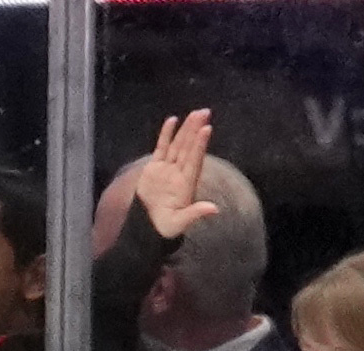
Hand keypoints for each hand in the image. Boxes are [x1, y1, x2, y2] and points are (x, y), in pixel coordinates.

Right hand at [132, 109, 220, 240]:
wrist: (148, 226)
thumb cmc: (166, 226)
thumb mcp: (179, 223)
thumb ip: (195, 214)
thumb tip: (214, 209)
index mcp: (186, 183)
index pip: (194, 160)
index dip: (200, 145)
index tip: (206, 129)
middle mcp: (179, 172)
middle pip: (188, 147)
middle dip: (196, 130)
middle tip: (204, 112)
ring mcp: (167, 169)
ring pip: (178, 144)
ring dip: (186, 129)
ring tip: (194, 113)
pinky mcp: (154, 168)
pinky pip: (161, 148)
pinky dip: (166, 134)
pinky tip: (172, 120)